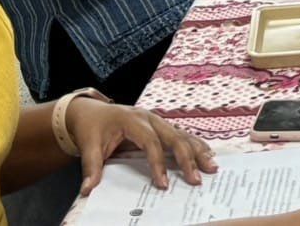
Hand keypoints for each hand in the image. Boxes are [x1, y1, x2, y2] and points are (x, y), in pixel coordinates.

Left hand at [64, 97, 217, 196]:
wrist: (91, 111)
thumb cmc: (92, 127)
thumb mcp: (88, 146)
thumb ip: (91, 167)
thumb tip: (87, 190)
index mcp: (132, 120)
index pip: (150, 142)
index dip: (158, 163)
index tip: (162, 184)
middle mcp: (149, 117)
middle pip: (173, 136)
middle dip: (187, 157)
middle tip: (197, 177)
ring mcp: (157, 120)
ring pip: (182, 134)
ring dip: (197, 150)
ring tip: (212, 166)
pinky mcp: (161, 125)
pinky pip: (181, 134)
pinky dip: (195, 144)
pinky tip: (207, 153)